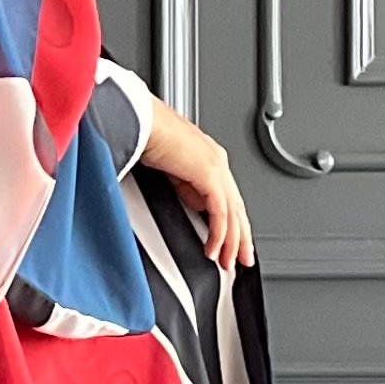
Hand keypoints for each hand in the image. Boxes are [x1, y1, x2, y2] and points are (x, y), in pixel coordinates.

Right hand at [140, 96, 253, 270]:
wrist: (141, 122)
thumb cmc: (146, 136)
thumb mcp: (169, 169)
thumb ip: (185, 187)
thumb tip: (194, 204)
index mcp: (209, 158)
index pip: (228, 198)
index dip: (233, 223)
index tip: (231, 242)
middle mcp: (217, 162)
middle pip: (237, 207)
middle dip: (241, 237)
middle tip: (242, 258)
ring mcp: (216, 168)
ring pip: (232, 213)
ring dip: (231, 242)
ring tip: (228, 262)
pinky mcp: (209, 175)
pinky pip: (220, 213)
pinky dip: (218, 235)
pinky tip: (213, 249)